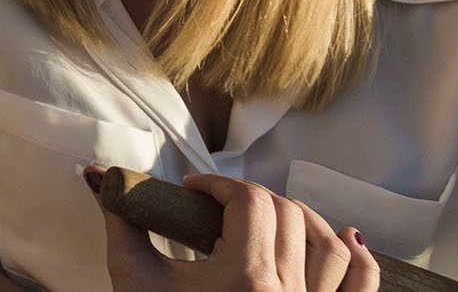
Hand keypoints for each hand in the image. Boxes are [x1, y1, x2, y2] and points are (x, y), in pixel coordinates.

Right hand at [97, 170, 377, 290]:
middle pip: (285, 213)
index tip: (194, 190)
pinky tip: (348, 239)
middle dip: (249, 197)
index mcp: (243, 277)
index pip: (248, 200)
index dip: (218, 183)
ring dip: (300, 218)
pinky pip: (360, 287)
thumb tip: (97, 177)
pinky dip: (360, 260)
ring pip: (328, 243)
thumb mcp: (134, 279)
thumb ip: (121, 223)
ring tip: (268, 216)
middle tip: (218, 206)